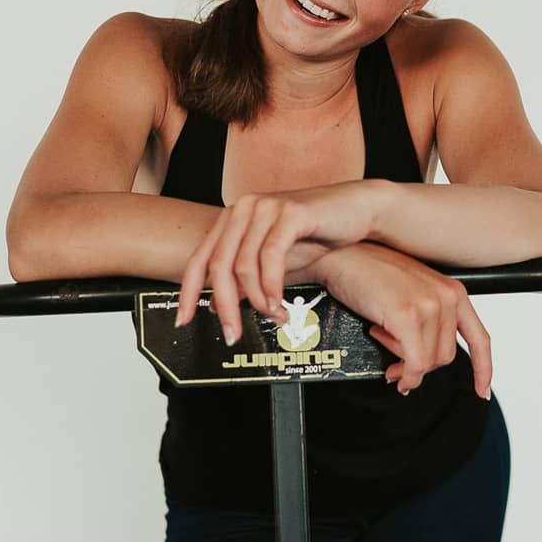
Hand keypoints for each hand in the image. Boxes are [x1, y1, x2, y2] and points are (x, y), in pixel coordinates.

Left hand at [175, 181, 384, 340]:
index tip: (183, 321)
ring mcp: (266, 207)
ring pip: (244, 265)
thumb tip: (218, 305)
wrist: (358, 209)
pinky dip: (272, 286)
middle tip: (232, 334)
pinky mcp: (290, 212)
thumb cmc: (316, 233)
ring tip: (272, 317)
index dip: (188, 292)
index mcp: (233, 218)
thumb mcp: (274, 260)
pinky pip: (271, 256)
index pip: (200, 259)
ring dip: (258, 300)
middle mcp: (244, 208)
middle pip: (219, 266)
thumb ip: (246, 278)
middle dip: (225, 307)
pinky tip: (280, 303)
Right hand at [315, 241, 492, 398]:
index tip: (481, 390)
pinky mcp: (407, 316)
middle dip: (421, 366)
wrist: (342, 256)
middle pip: (447, 357)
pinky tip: (391, 370)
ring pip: (429, 362)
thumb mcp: (412, 293)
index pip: (479, 338)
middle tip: (397, 361)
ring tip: (386, 346)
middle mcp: (445, 297)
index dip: (483, 369)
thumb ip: (428, 319)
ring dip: (405, 366)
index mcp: (452, 291)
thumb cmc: (369, 272)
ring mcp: (428, 306)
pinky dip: (404, 375)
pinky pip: (414, 364)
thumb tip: (426, 357)